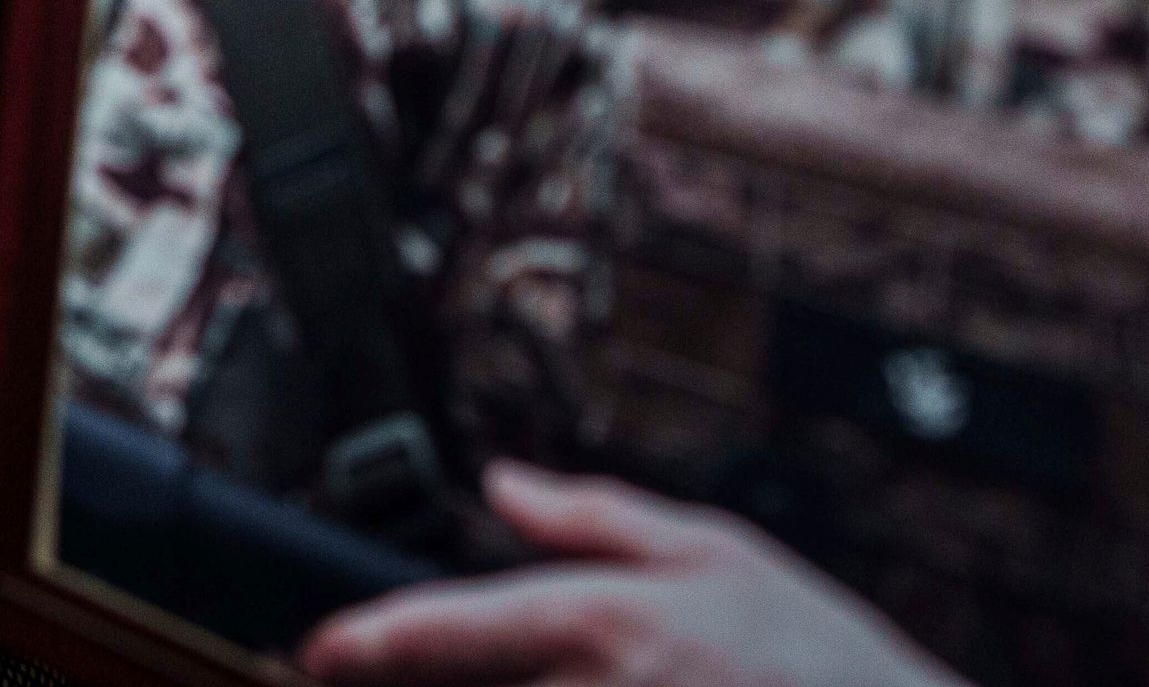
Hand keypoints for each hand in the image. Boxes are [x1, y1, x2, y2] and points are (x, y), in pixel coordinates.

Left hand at [301, 464, 962, 686]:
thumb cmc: (830, 660)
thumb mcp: (723, 553)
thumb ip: (596, 518)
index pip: (462, 626)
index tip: (318, 648)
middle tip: (375, 671)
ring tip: (516, 673)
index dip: (377, 639)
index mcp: (615, 622)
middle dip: (426, 683)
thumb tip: (500, 483)